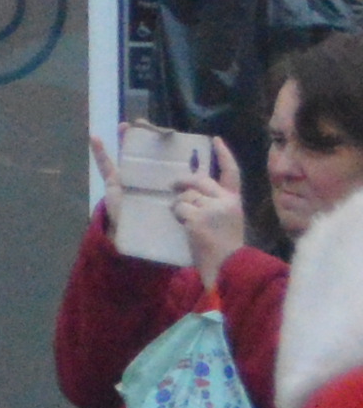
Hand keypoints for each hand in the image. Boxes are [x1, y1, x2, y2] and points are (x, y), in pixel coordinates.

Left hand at [184, 148, 252, 269]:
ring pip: (185, 195)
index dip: (223, 155)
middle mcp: (227, 202)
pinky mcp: (199, 217)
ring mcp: (213, 209)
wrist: (226, 268)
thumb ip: (214, 202)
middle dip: (183, 181)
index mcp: (234, 201)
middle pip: (199, 180)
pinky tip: (185, 226)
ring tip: (187, 221)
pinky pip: (178, 207)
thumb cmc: (223, 247)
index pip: (232, 172)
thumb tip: (193, 184)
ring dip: (179, 205)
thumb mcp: (225, 220)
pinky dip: (177, 215)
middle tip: (173, 185)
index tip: (215, 139)